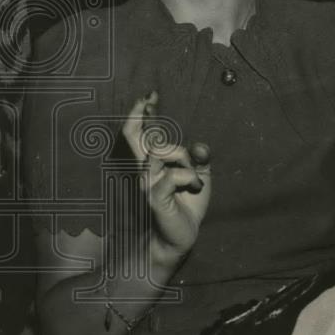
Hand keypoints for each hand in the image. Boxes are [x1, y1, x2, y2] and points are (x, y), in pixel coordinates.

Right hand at [122, 91, 211, 263]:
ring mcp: (146, 182)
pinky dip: (190, 178)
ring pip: (160, 151)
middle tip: (149, 101)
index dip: (140, 113)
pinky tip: (195, 187)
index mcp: (153, 161)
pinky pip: (173, 176)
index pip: (139, 133)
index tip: (149, 96)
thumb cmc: (186, 205)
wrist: (180, 238)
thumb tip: (201, 146)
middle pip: (134, 136)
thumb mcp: (199, 176)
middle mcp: (145, 169)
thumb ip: (199, 159)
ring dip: (183, 157)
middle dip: (141, 115)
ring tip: (194, 176)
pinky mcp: (153, 196)